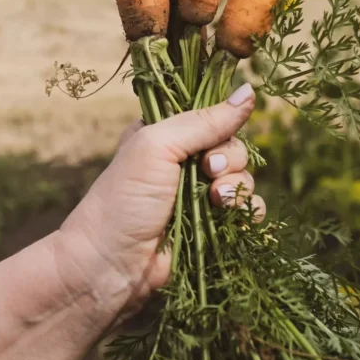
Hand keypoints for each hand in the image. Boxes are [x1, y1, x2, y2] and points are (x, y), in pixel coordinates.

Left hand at [57, 82, 264, 319]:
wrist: (110, 268)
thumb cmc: (124, 200)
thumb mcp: (158, 147)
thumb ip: (204, 122)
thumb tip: (249, 91)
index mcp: (166, 134)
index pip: (211, 115)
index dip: (221, 125)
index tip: (209, 142)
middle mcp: (183, 161)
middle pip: (232, 146)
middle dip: (229, 159)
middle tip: (209, 171)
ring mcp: (198, 196)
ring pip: (242, 178)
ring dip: (238, 187)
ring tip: (216, 200)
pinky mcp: (211, 227)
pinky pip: (247, 211)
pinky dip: (248, 212)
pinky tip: (235, 218)